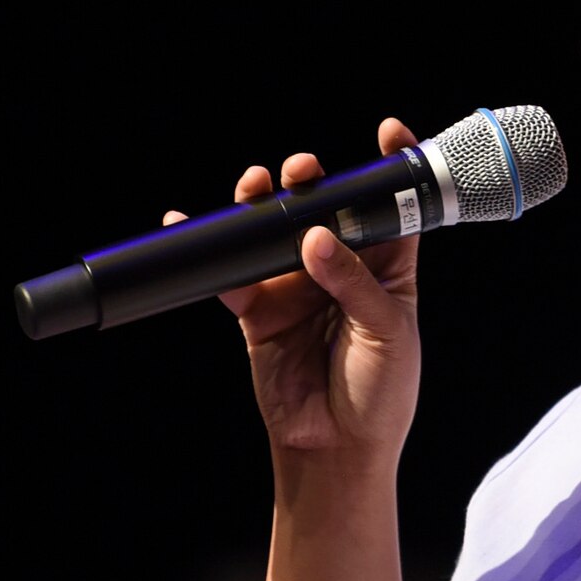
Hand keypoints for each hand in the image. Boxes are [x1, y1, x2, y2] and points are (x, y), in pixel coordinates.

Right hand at [162, 117, 422, 459]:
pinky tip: (189, 222)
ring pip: (276, 230)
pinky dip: (210, 250)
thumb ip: (353, 283)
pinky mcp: (259, 309)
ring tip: (258, 187)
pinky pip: (231, 272)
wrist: (337, 449)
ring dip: (264, 203)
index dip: (390, 167)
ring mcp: (298, 286)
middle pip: (324, 207)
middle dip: (313, 179)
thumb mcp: (387, 333)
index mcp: (388, 269)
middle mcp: (341, 269)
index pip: (391, 207)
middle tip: (303, 170)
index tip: (386, 131)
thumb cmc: (381, 393)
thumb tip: (314, 236)